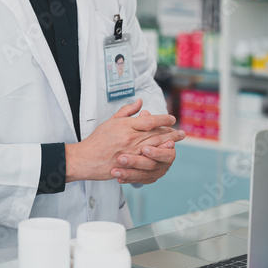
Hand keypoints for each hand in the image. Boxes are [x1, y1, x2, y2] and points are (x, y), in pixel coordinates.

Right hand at [65, 99, 180, 182]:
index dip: (162, 119)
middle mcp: (130, 138)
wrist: (86, 158)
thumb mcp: (111, 121)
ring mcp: (131, 152)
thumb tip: (139, 102)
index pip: (149, 120)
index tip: (172, 119)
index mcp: (125, 126)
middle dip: (171, 132)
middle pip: (156, 134)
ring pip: (155, 146)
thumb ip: (127, 111)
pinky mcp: (130, 164)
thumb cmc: (97, 140)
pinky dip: (160, 156)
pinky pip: (149, 160)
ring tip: (177, 141)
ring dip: (169, 143)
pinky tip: (167, 154)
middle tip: (181, 132)